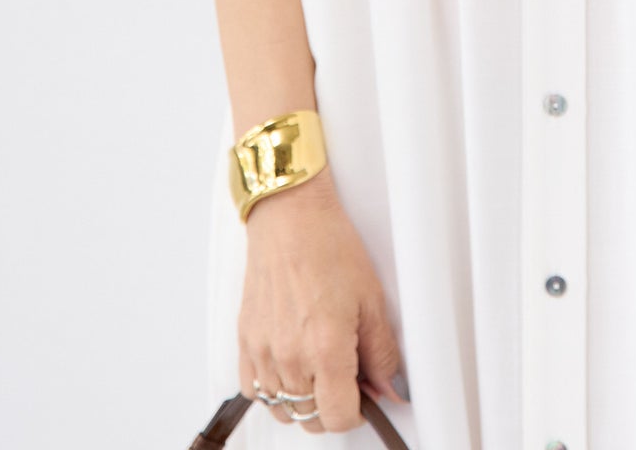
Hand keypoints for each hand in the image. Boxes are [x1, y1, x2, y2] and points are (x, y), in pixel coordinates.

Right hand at [238, 168, 407, 432]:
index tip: (364, 393)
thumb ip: (382, 352)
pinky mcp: (245, 342)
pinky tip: (291, 364)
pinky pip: (254, 390)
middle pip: (311, 418)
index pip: (339, 417)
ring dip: (304, 399)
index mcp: (325, 348)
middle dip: (333, 405)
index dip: (358, 410)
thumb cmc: (328, 245)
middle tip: (346, 374)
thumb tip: (390, 386)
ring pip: (283, 409)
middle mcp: (290, 356)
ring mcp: (263, 352)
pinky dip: (274, 387)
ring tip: (319, 367)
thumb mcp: (371, 298)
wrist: (290, 216)